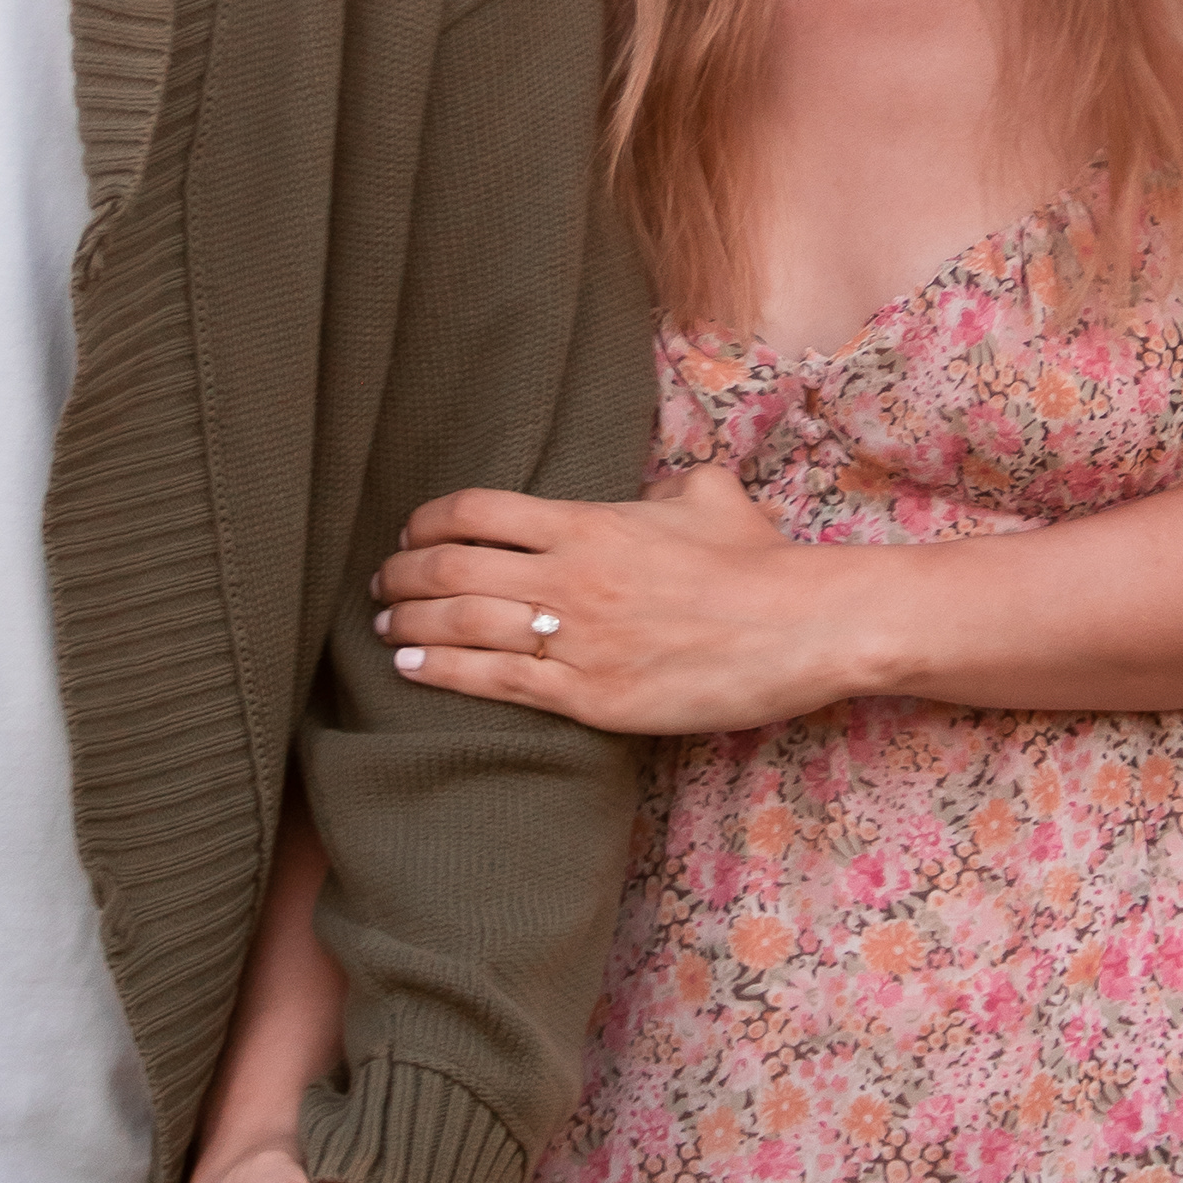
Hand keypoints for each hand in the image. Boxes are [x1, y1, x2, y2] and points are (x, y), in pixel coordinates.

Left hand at [373, 456, 854, 732]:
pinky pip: (492, 682)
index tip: (411, 530)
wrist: (799, 626)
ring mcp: (574, 639)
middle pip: (450, 566)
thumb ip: (664, 486)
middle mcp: (568, 577)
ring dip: (408, 621)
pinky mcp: (588, 696)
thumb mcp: (707, 497)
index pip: (477, 510)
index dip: (428, 519)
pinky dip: (440, 670)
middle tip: (382, 582)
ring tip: (384, 625)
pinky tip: (410, 666)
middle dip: (402, 573)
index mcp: (588, 522)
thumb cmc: (757, 561)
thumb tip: (655, 487)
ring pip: (460, 624)